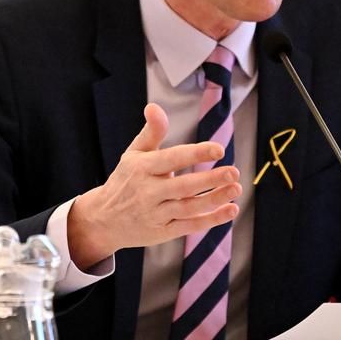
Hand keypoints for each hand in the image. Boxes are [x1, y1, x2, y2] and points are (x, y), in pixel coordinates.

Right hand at [66, 103, 240, 267]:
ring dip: (215, 199)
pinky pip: (190, 226)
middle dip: (210, 179)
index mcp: (142, 168)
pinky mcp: (162, 232)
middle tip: (234, 171)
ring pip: (189, 208)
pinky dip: (211, 219)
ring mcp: (155, 214)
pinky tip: (230, 209)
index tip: (219, 149)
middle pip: (183, 186)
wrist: (104, 220)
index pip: (172, 159)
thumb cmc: (126, 180)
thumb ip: (151, 132)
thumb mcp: (133, 154)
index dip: (196, 153)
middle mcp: (148, 192)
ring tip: (236, 188)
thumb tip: (154, 106)